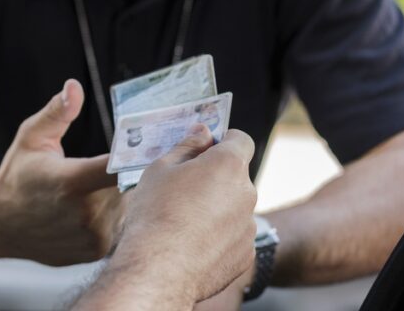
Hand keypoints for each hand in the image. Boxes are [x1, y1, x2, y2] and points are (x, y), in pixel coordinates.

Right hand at [0, 79, 121, 265]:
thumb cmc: (17, 176)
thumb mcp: (31, 137)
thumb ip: (57, 112)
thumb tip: (74, 87)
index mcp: (71, 181)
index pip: (119, 167)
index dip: (138, 154)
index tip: (148, 144)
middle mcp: (85, 212)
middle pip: (129, 185)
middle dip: (128, 172)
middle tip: (121, 162)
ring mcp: (92, 236)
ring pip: (127, 206)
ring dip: (121, 195)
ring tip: (98, 188)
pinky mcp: (96, 251)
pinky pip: (120, 226)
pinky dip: (114, 215)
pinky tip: (92, 209)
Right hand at [114, 125, 257, 304]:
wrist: (158, 269)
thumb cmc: (154, 214)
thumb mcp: (160, 169)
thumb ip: (187, 146)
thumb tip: (202, 133)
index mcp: (227, 165)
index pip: (240, 140)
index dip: (223, 141)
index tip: (205, 149)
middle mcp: (246, 193)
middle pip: (235, 176)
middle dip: (214, 178)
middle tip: (182, 190)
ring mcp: (249, 226)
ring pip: (234, 207)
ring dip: (216, 208)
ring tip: (182, 223)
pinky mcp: (246, 253)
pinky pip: (234, 236)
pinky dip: (218, 236)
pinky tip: (191, 244)